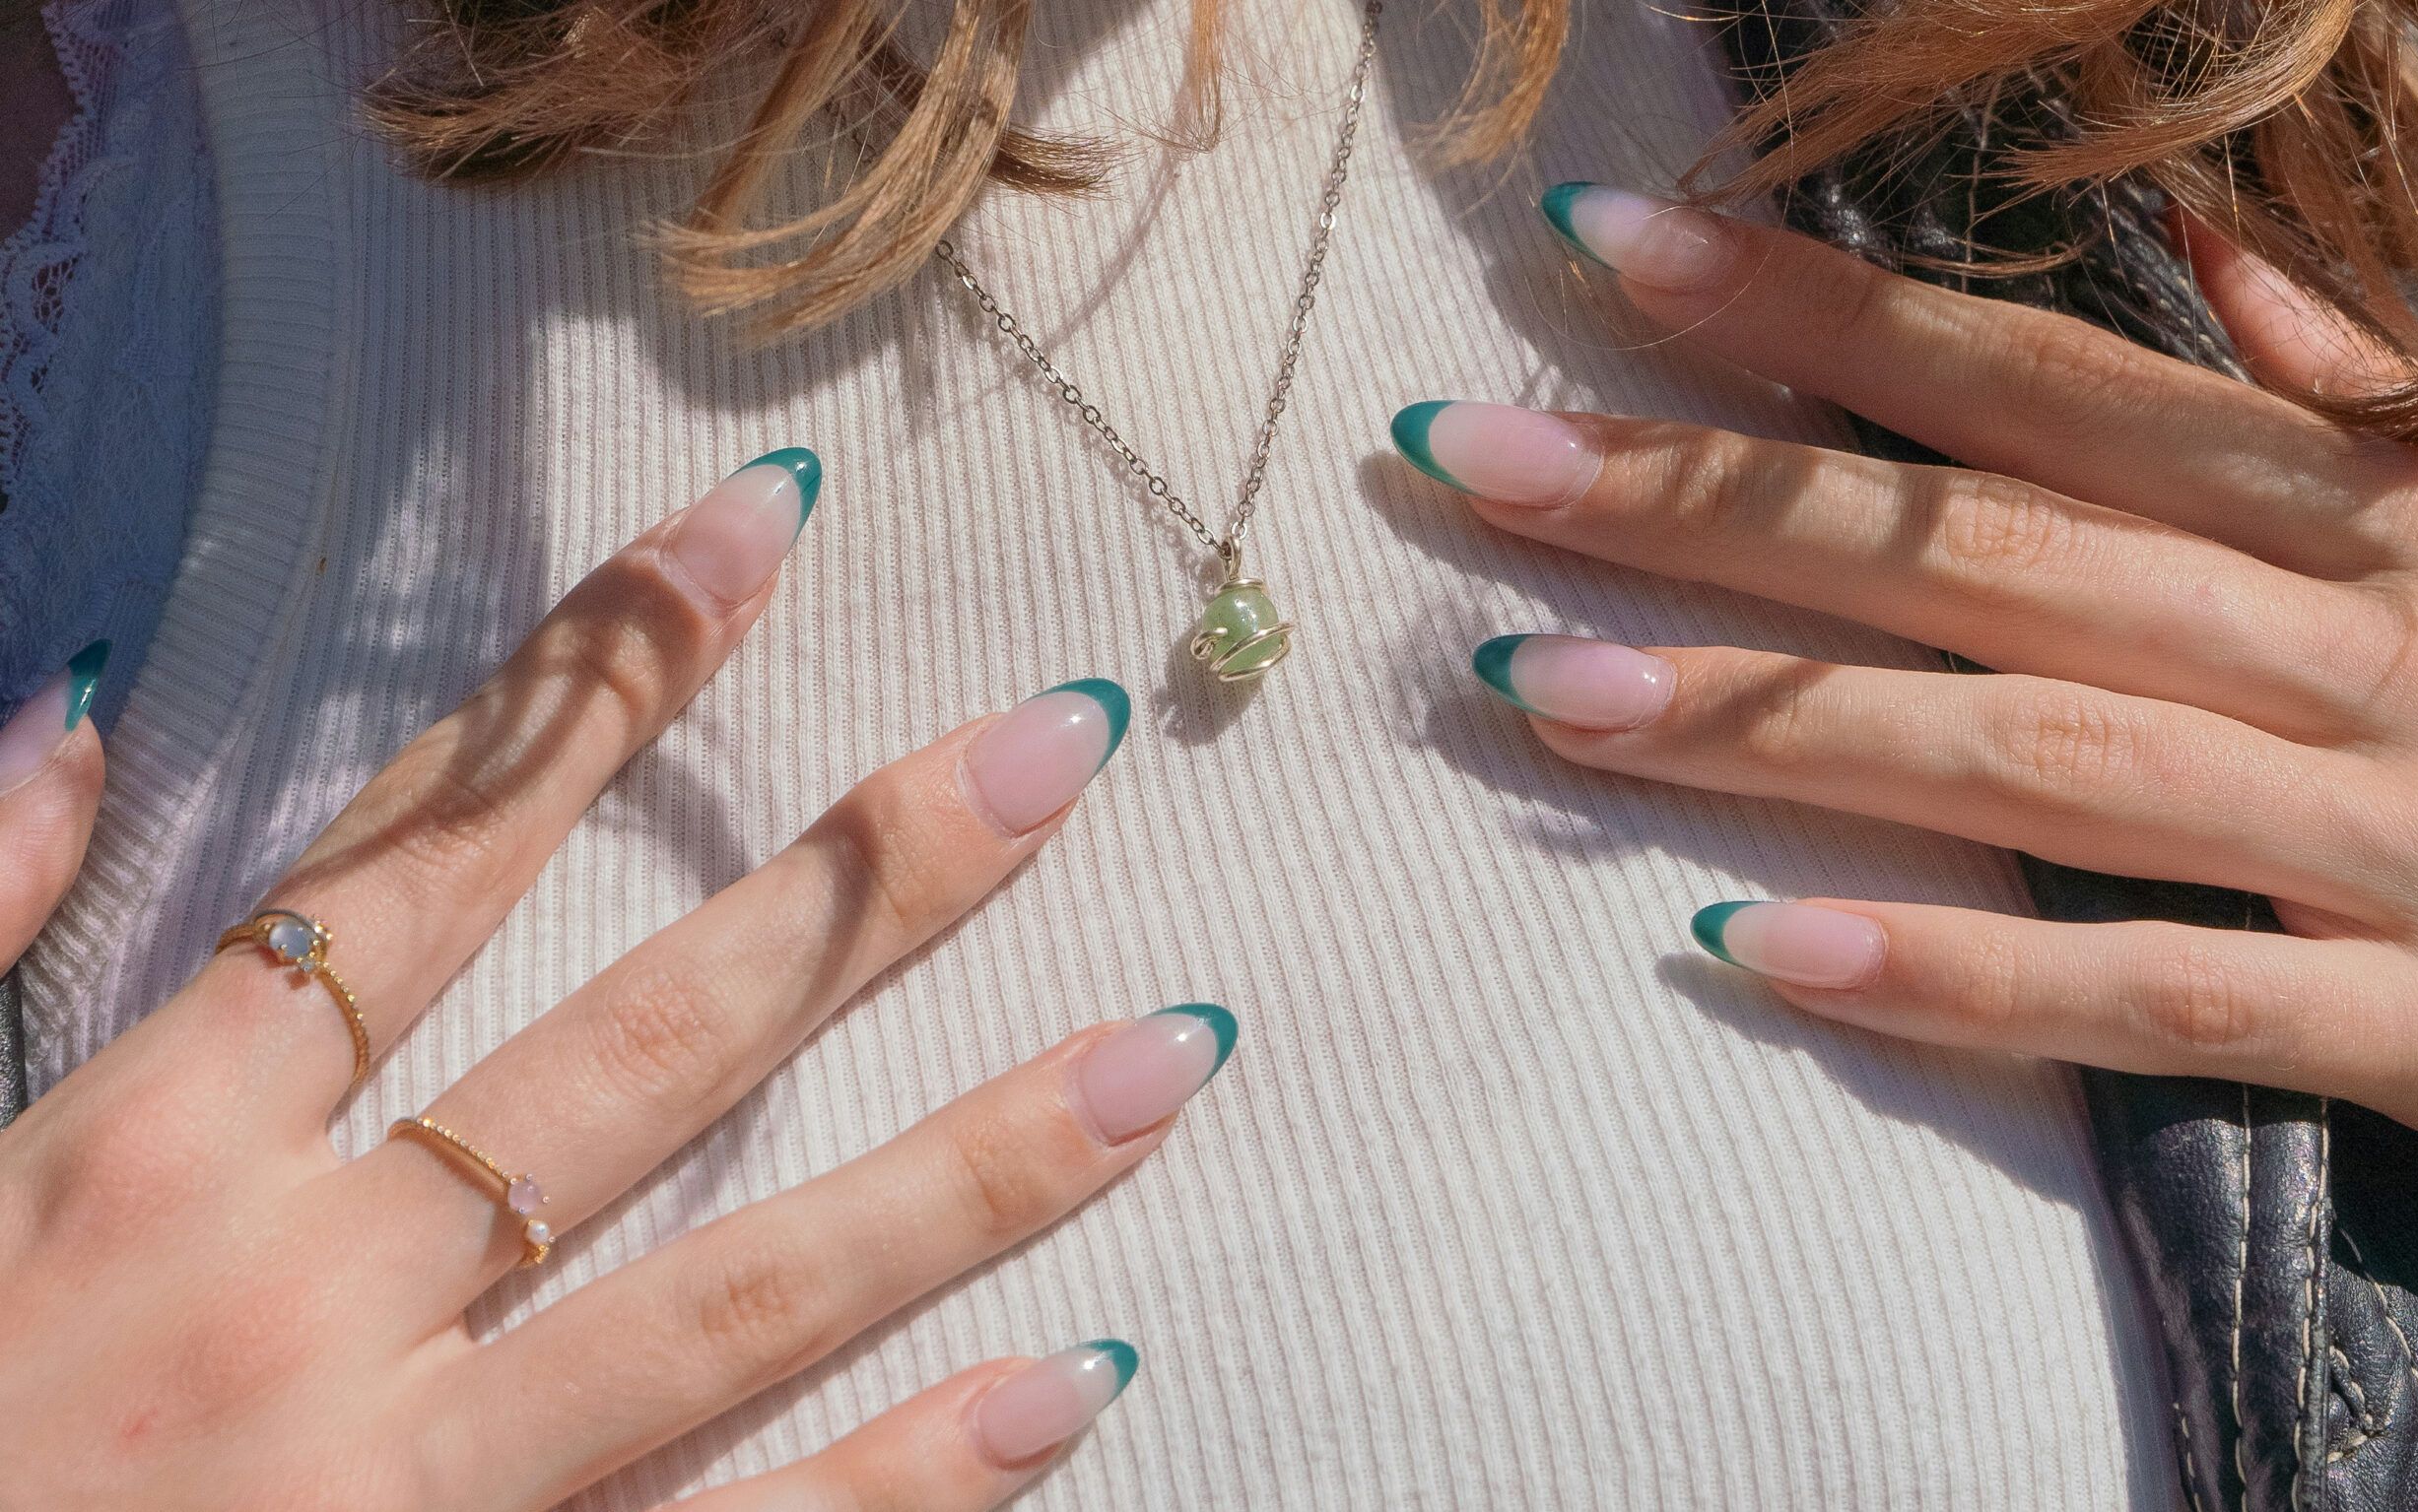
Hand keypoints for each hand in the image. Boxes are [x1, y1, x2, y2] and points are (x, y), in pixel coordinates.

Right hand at [0, 453, 1233, 1509]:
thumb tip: (68, 716)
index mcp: (149, 1147)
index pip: (429, 847)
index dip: (605, 673)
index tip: (767, 528)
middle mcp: (307, 1291)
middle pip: (645, 1040)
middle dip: (862, 882)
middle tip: (1058, 748)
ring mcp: (405, 1484)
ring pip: (741, 1288)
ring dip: (970, 1169)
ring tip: (1163, 1056)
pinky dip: (906, 1483)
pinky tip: (1071, 1386)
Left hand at [1396, 184, 2417, 1175]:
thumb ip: (2369, 384)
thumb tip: (2200, 271)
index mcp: (2385, 501)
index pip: (2037, 386)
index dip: (1817, 315)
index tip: (1603, 254)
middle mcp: (2370, 638)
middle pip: (1983, 551)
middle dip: (1714, 495)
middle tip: (1476, 457)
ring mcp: (2399, 830)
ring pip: (2033, 758)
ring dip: (1770, 722)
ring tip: (1532, 688)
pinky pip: (2162, 1006)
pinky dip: (1958, 983)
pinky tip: (1750, 954)